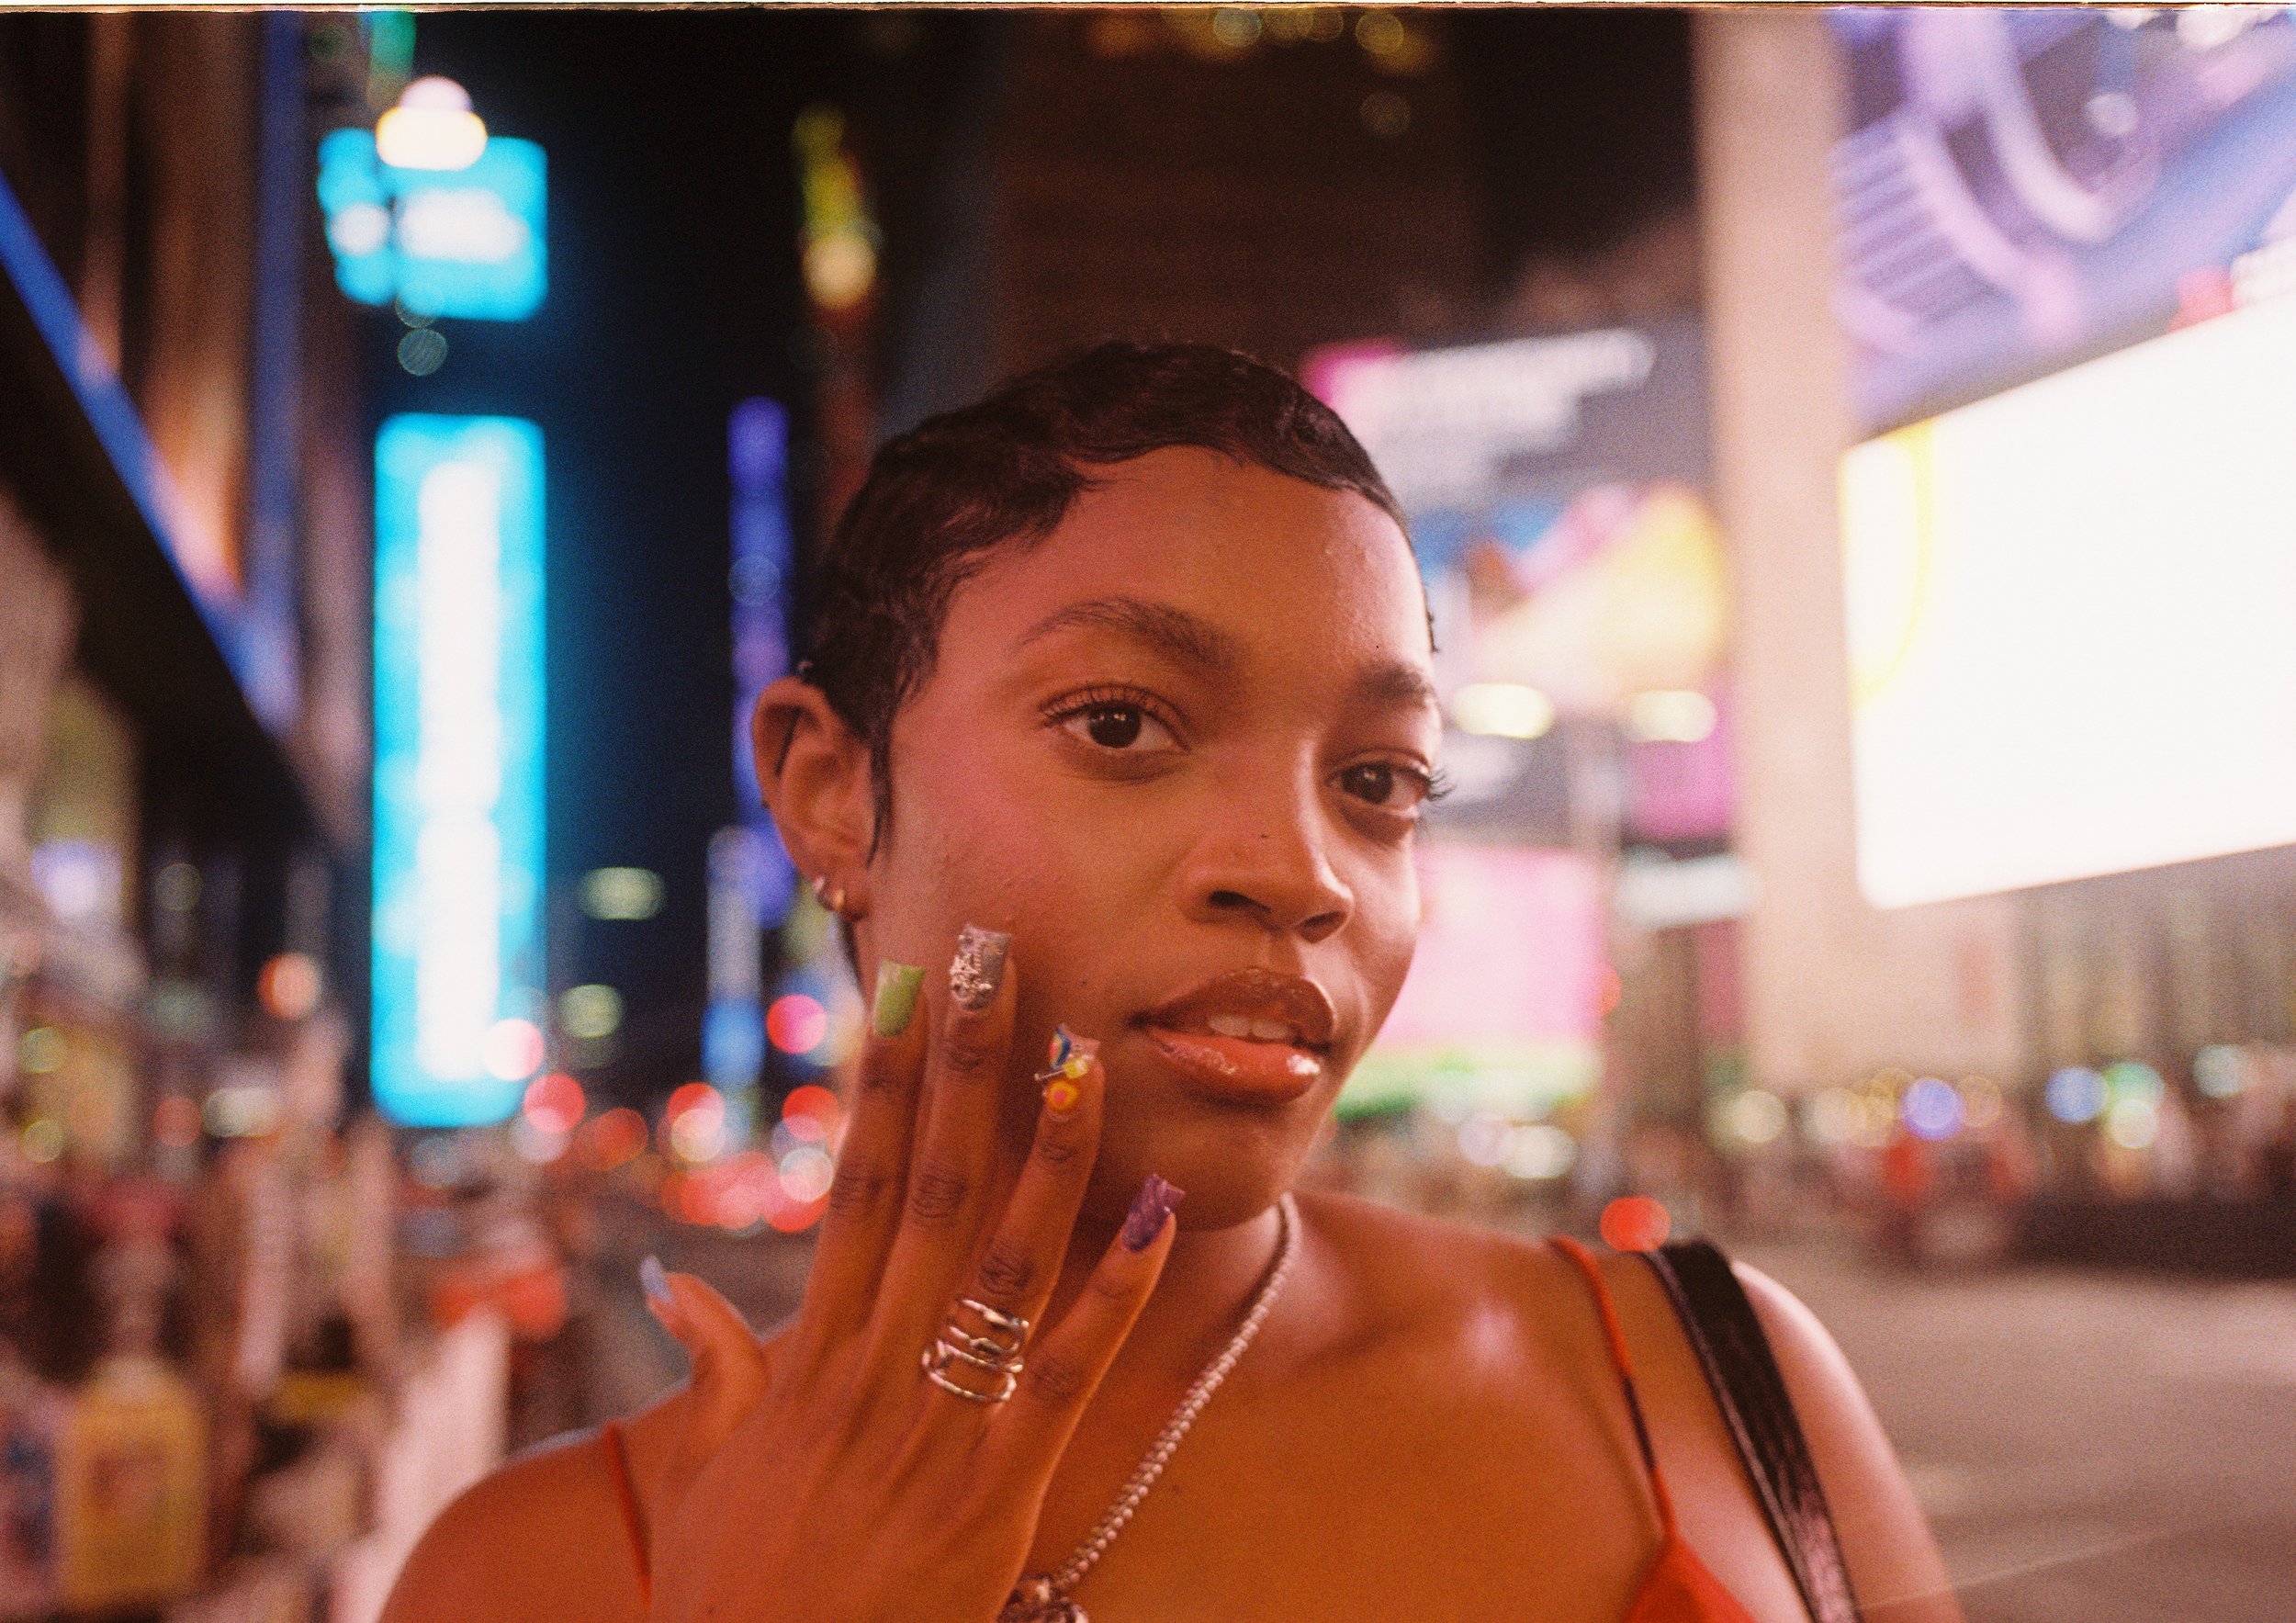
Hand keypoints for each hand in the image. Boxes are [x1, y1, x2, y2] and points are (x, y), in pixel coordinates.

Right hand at [639, 939, 1176, 1622]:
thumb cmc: (733, 1598)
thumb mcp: (706, 1475)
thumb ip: (715, 1371)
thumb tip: (679, 1282)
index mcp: (811, 1358)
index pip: (855, 1189)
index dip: (879, 1087)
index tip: (901, 996)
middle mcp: (873, 1370)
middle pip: (929, 1192)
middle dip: (963, 1073)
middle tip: (994, 965)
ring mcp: (936, 1426)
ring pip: (1001, 1261)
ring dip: (1045, 1153)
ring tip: (1079, 1055)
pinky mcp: (997, 1493)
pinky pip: (1069, 1375)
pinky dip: (1115, 1292)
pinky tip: (1157, 1214)